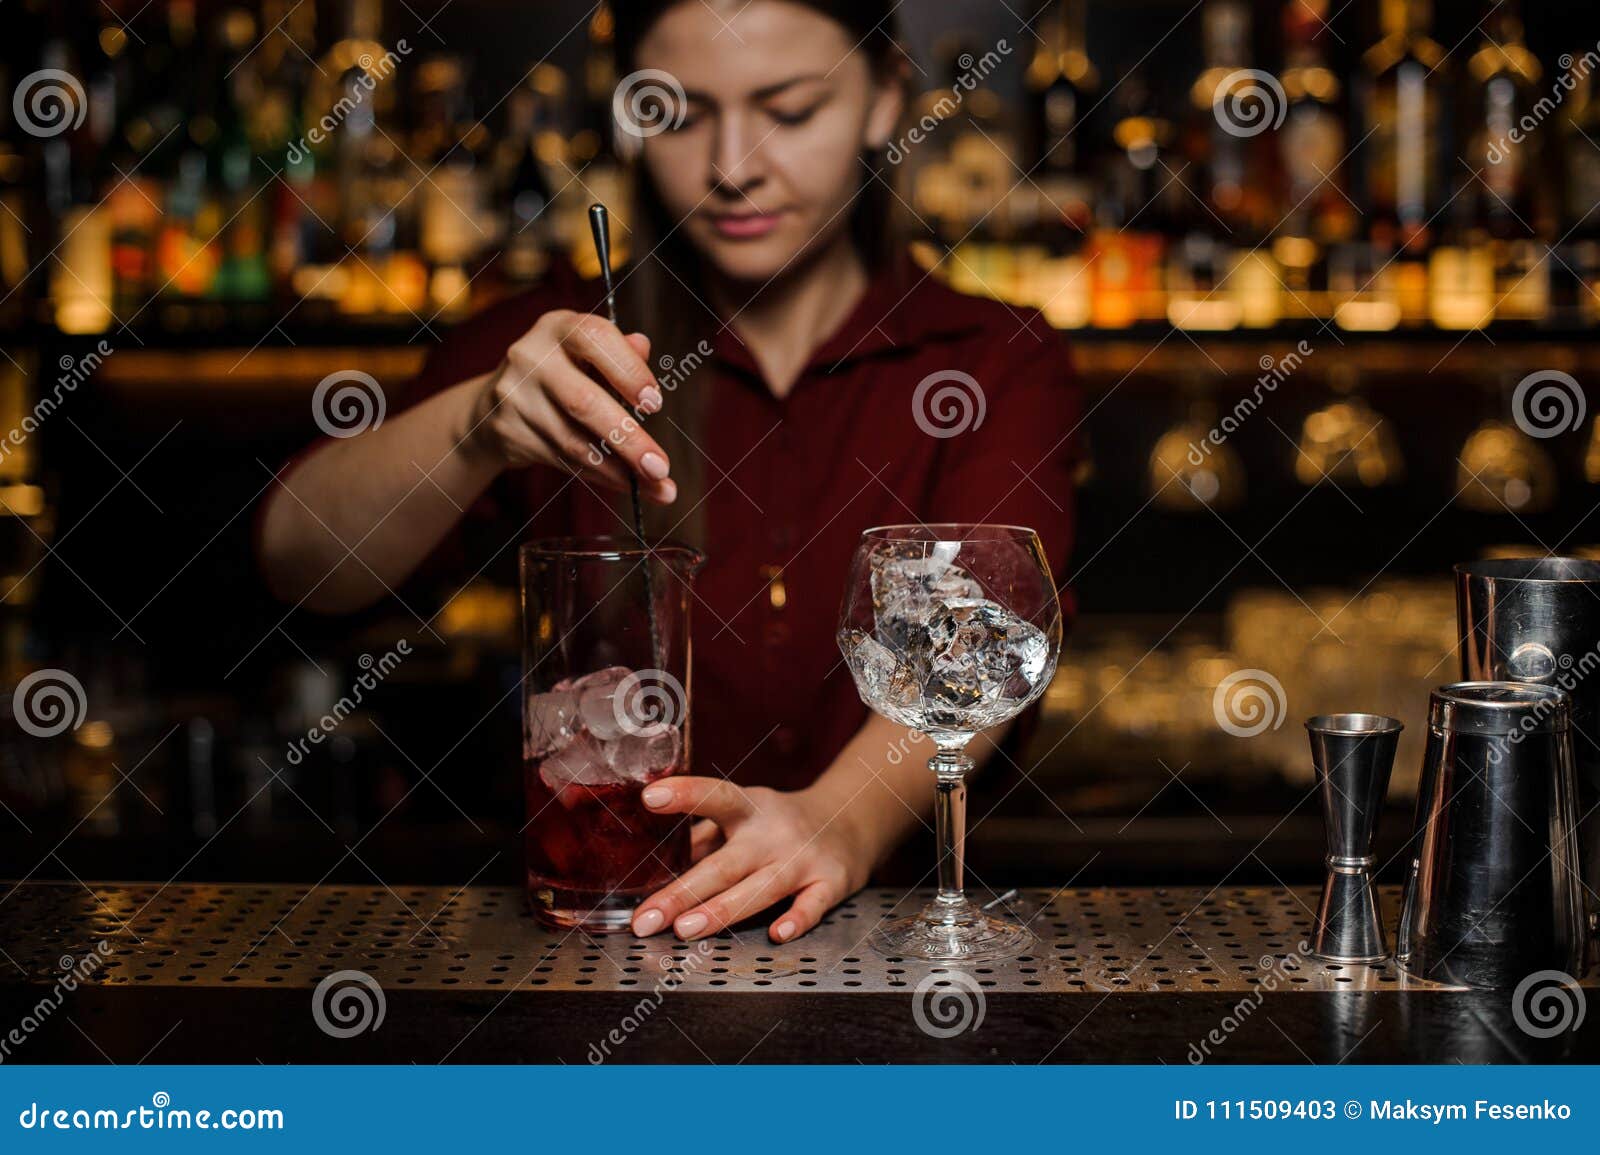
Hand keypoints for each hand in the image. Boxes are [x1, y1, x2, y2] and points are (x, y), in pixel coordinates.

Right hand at [466, 310, 675, 502]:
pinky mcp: (511, 433)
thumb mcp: (588, 353)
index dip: (629, 371)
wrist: (495, 403)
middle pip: (584, 402)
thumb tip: (644, 348)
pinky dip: (600, 475)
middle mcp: (531, 358)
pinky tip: (626, 483)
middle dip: (628, 439)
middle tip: (660, 467)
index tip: (655, 404)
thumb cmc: (561, 372)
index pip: (596, 338)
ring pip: (574, 441)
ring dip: (619, 469)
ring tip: (655, 485)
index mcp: (558, 328)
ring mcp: (517, 398)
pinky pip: (564, 461)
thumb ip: (620, 352)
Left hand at [629, 777, 873, 942]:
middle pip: (725, 863)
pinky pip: (813, 905)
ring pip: (761, 888)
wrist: (852, 821)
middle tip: (647, 917)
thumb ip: (703, 838)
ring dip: (722, 910)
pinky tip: (778, 934)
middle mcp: (774, 832)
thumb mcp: (744, 815)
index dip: (684, 794)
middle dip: (683, 892)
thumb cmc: (781, 824)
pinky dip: (798, 920)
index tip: (649, 798)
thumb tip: (651, 866)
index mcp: (749, 808)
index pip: (715, 797)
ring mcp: (803, 859)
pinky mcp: (832, 882)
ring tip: (685, 929)